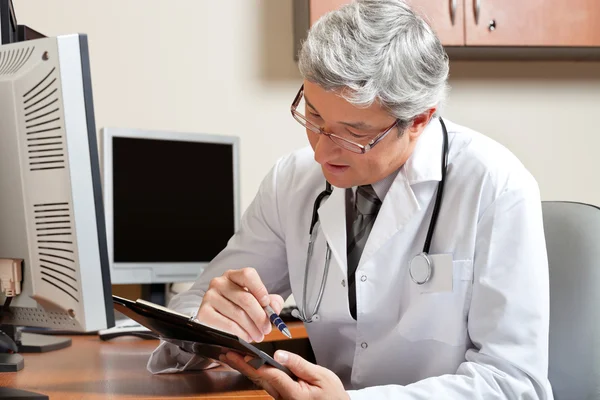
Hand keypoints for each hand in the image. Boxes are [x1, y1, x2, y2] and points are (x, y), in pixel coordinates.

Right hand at [195, 267, 283, 342]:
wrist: (217, 318)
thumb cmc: (238, 307)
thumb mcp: (256, 301)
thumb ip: (270, 302)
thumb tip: (274, 308)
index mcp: (234, 275)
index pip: (248, 275)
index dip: (260, 289)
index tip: (267, 304)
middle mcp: (219, 283)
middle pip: (246, 298)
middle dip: (260, 317)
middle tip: (266, 328)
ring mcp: (210, 296)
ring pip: (238, 314)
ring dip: (252, 328)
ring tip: (258, 335)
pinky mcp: (204, 313)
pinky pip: (227, 325)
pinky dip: (240, 333)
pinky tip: (246, 337)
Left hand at [219, 350, 348, 399]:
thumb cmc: (332, 395)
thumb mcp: (321, 376)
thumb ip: (299, 365)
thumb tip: (279, 354)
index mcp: (294, 394)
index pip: (270, 375)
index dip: (255, 364)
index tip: (241, 355)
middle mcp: (284, 399)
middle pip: (259, 380)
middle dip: (242, 366)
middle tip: (227, 354)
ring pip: (260, 383)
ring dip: (247, 369)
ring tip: (233, 357)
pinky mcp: (281, 399)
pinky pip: (266, 385)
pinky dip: (256, 374)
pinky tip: (248, 365)